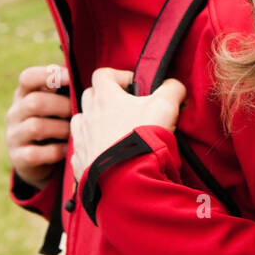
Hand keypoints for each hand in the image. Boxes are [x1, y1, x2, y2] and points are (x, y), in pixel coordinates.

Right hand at [6, 63, 70, 188]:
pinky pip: (36, 153)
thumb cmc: (54, 124)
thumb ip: (65, 89)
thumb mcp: (55, 105)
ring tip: (74, 131)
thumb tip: (88, 70)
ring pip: (36, 126)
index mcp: (24, 94)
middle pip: (35, 102)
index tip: (70, 77)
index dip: (48, 74)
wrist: (37, 161)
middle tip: (78, 112)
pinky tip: (67, 150)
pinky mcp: (18, 157)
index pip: (27, 77)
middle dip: (62, 106)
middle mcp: (15, 113)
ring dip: (61, 128)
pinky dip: (55, 151)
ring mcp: (14, 135)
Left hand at [69, 67, 185, 181]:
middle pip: (90, 96)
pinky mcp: (79, 161)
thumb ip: (172, 89)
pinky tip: (108, 154)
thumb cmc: (143, 139)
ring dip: (94, 122)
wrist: (127, 180)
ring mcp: (81, 139)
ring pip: (81, 121)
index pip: (102, 74)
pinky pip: (82, 149)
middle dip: (105, 98)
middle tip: (126, 109)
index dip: (119, 76)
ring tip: (113, 132)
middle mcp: (87, 115)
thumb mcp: (166, 107)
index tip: (134, 87)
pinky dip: (92, 149)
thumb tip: (174, 86)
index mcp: (104, 97)